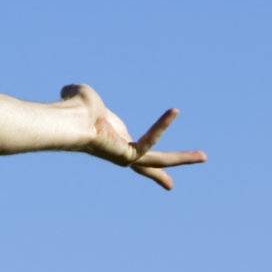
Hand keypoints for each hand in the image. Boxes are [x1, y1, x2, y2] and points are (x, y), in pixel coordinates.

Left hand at [60, 83, 207, 190]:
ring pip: (158, 161)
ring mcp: (124, 155)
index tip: (165, 180)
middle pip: (148, 164)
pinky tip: (174, 111)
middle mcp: (120, 150)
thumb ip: (83, 95)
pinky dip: (162, 125)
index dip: (148, 162)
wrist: (67, 119)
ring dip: (183, 159)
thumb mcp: (84, 96)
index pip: (135, 150)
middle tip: (183, 179)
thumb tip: (72, 91)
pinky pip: (150, 141)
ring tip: (204, 157)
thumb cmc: (72, 108)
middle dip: (164, 172)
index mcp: (113, 138)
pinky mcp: (127, 155)